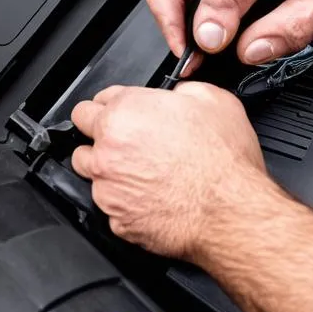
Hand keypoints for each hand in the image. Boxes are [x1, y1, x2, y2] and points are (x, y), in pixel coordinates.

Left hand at [70, 82, 269, 261]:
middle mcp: (108, 148)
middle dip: (99, 131)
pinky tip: (149, 197)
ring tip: (137, 170)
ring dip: (106, 167)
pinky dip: (124, 201)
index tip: (125, 113)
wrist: (232, 212)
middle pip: (80, 131)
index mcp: (125, 113)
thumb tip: (174, 96)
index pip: (97, 100)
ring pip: (88, 169)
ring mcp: (108, 186)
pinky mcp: (116, 219)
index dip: (115, 105)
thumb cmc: (224, 161)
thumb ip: (179, 91)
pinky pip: (109, 206)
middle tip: (125, 139)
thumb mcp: (211, 99)